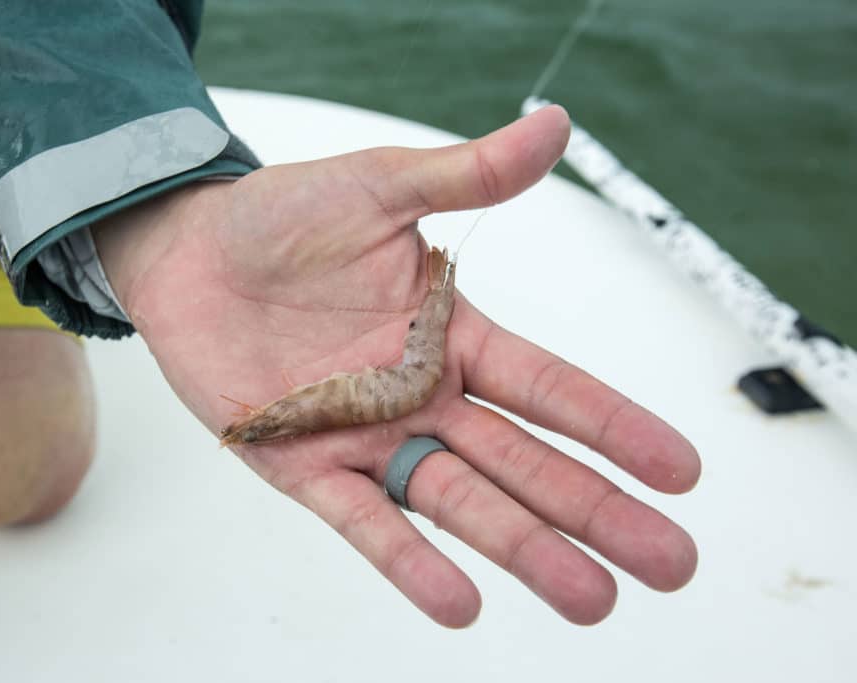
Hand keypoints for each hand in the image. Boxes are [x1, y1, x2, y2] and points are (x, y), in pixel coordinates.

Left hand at [94, 105, 699, 627]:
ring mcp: (367, 435)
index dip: (614, 427)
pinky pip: (363, 519)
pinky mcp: (304, 463)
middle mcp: (421, 396)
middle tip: (670, 562)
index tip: (681, 469)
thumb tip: (555, 125)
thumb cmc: (283, 215)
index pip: (549, 388)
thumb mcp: (382, 187)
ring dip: (523, 548)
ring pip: (458, 500)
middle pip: (523, 462)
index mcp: (451, 334)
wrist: (190, 251)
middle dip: (594, 510)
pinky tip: (461, 602)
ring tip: (590, 598)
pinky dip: (408, 560)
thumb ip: (467, 175)